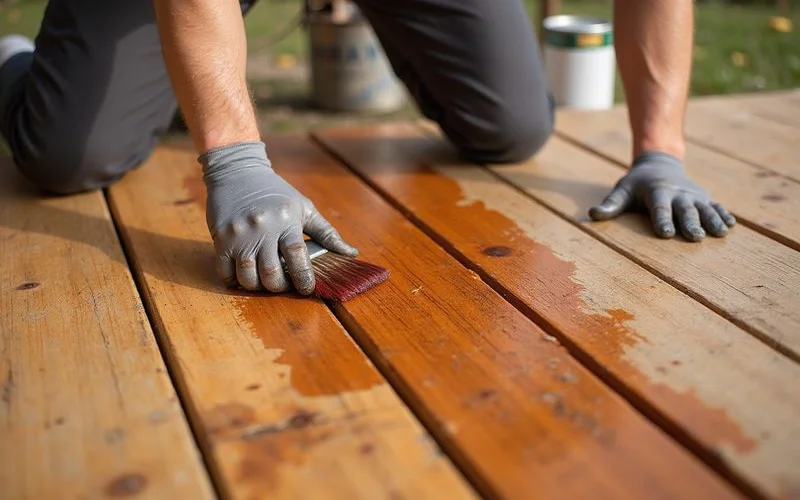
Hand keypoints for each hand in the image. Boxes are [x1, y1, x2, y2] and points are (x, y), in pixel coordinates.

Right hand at [199, 141, 357, 292]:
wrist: (237, 171)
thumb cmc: (276, 192)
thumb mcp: (304, 207)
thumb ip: (326, 233)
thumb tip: (351, 253)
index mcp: (287, 221)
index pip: (297, 256)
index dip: (304, 278)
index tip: (307, 288)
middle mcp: (262, 228)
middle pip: (272, 273)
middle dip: (280, 286)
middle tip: (284, 285)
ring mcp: (239, 234)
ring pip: (248, 276)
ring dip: (257, 286)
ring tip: (264, 281)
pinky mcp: (220, 238)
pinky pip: (225, 271)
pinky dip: (235, 280)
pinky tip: (243, 276)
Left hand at [589, 151, 735, 240]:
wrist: (659, 163)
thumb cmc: (636, 183)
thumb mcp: (622, 191)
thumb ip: (610, 205)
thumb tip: (592, 215)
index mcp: (657, 192)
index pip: (659, 208)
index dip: (662, 220)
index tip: (666, 234)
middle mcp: (678, 193)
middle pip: (685, 210)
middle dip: (690, 223)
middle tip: (696, 237)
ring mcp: (693, 195)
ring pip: (705, 208)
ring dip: (712, 220)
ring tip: (720, 233)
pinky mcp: (704, 198)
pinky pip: (716, 206)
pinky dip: (723, 215)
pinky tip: (731, 226)